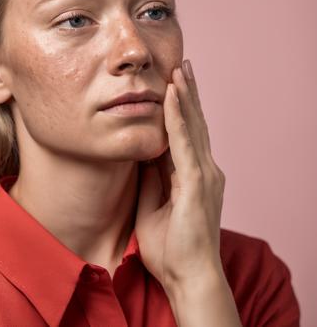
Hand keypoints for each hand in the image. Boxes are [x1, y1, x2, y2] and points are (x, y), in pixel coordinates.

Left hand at [135, 59, 225, 291]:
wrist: (188, 278)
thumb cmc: (172, 247)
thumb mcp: (153, 204)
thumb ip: (150, 179)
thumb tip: (140, 155)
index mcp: (192, 175)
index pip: (186, 133)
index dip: (180, 108)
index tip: (171, 85)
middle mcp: (204, 169)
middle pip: (194, 123)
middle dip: (187, 93)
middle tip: (181, 66)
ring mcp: (203, 174)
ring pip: (193, 126)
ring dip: (184, 96)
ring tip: (179, 69)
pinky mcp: (197, 183)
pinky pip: (184, 143)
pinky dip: (178, 118)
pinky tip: (172, 97)